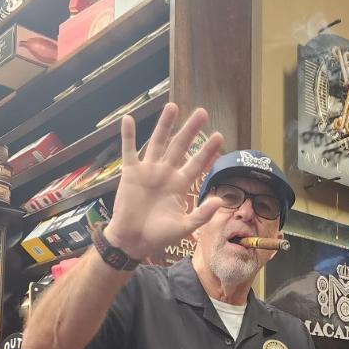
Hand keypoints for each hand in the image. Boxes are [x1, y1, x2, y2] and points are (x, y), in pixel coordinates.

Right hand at [106, 104, 223, 258]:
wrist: (132, 241)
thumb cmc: (158, 235)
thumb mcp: (184, 227)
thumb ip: (202, 214)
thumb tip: (220, 200)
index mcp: (179, 185)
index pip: (197, 163)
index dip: (207, 151)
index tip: (219, 136)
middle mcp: (165, 173)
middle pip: (180, 147)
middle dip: (191, 130)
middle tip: (202, 113)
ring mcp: (148, 171)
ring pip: (158, 142)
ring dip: (164, 125)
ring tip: (172, 107)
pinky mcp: (130, 173)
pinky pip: (129, 150)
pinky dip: (128, 135)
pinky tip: (128, 119)